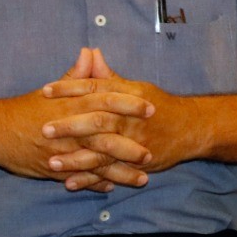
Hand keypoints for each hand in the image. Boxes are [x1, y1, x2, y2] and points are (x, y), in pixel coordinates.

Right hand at [0, 51, 145, 188]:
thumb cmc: (25, 109)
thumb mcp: (52, 90)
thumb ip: (77, 75)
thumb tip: (91, 52)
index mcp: (70, 105)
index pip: (106, 101)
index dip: (130, 104)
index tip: (152, 107)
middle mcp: (68, 129)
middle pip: (105, 136)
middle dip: (131, 145)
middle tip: (154, 151)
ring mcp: (61, 151)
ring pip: (96, 163)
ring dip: (120, 172)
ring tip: (143, 179)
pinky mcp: (52, 169)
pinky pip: (79, 177)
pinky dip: (96, 183)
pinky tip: (113, 187)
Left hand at [34, 48, 206, 191]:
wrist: (193, 128)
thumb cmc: (159, 106)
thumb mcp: (136, 87)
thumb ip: (108, 76)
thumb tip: (89, 54)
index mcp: (129, 95)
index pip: (95, 88)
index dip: (70, 89)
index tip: (45, 91)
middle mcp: (131, 117)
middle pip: (98, 120)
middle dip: (70, 126)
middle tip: (44, 130)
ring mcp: (135, 141)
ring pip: (103, 150)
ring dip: (76, 158)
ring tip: (51, 163)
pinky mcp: (138, 162)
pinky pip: (111, 172)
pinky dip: (90, 179)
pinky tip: (70, 183)